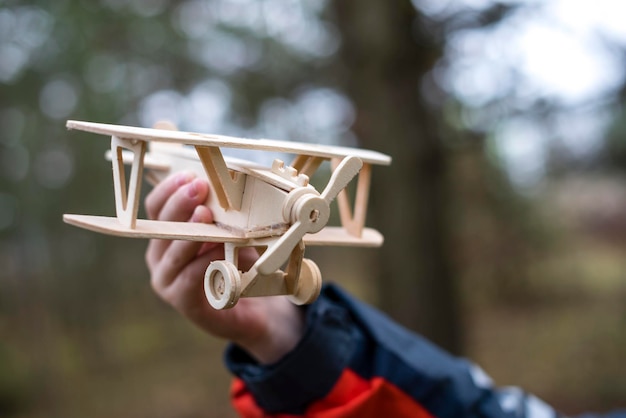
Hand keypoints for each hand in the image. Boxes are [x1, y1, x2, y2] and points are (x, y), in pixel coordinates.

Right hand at [144, 172, 303, 363]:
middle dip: (180, 203)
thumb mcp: (230, 232)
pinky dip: (205, 260)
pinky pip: (189, 276)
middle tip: (199, 187)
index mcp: (166, 235)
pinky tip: (218, 248)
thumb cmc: (237, 263)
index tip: (190, 175)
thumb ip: (223, 215)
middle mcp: (160, 256)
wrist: (252, 309)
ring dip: (190, 230)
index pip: (156, 207)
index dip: (169, 189)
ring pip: (172, 251)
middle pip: (160, 225)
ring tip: (205, 213)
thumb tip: (229, 186)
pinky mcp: (182, 301)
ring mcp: (167, 280)